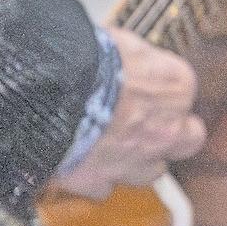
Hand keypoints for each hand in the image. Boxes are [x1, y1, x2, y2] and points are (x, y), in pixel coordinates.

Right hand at [53, 27, 202, 200]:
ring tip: (108, 144)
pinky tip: (80, 161)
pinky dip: (95, 176)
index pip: (181, 88)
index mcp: (173, 84)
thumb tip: (125, 57)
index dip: (159, 88)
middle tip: (143, 123)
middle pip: (186, 138)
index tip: (140, 83)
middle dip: (168, 133)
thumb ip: (131, 57)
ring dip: (135, 159)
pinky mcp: (100, 181)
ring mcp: (135, 160)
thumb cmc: (76, 59)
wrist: (40, 92)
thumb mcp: (114, 40)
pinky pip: (104, 185)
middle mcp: (165, 128)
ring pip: (151, 170)